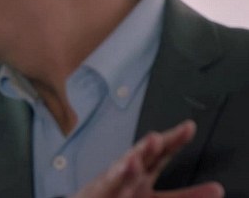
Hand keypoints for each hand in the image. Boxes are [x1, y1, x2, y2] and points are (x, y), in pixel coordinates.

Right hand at [72, 120, 222, 197]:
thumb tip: (217, 189)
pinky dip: (119, 174)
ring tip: (154, 141)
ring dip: (140, 152)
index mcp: (143, 176)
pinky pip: (110, 183)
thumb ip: (185, 197)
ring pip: (127, 165)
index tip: (189, 127)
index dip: (175, 140)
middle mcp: (129, 174)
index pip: (162, 154)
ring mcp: (114, 182)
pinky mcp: (100, 191)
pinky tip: (128, 165)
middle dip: (159, 143)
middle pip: (146, 154)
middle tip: (175, 132)